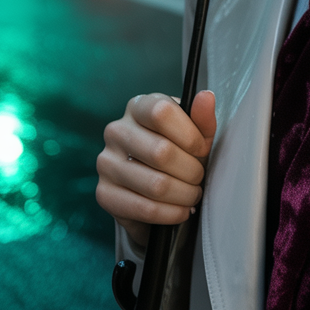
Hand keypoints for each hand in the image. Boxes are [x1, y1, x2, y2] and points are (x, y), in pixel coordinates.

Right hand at [95, 90, 216, 248]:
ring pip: (155, 184)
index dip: (189, 135)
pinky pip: (144, 208)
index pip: (162, 112)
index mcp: (138, 106)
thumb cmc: (179, 151)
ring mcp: (106, 162)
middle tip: (199, 178)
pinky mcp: (104, 194)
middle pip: (161, 152)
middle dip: (191, 170)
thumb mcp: (195, 134)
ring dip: (184, 194)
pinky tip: (182, 211)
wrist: (156, 187)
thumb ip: (202, 118)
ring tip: (193, 195)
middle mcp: (116, 130)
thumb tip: (206, 97)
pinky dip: (171, 213)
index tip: (202, 150)